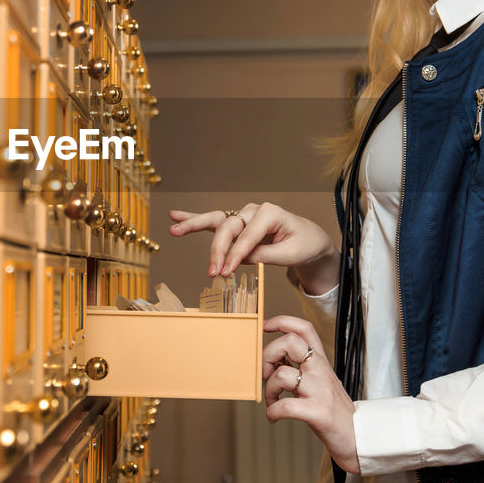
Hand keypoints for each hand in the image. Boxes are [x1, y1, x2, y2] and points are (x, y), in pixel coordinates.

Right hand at [167, 202, 337, 282]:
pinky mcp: (238, 224)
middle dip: (218, 250)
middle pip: (228, 228)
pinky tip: (176, 217)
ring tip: (174, 229)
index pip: (247, 236)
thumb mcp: (291, 253)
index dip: (236, 255)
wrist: (309, 239)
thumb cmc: (303, 244)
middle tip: (212, 272)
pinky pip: (214, 222)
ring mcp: (243, 215)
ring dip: (193, 224)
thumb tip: (242, 259)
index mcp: (270, 212)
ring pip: (215, 221)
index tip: (226, 272)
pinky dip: (195, 219)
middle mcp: (253, 210)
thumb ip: (265, 254)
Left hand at [262, 315, 359, 473]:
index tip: (265, 326)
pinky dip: (272, 411)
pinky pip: (285, 406)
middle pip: (290, 342)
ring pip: (282, 374)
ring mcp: (320, 391)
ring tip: (272, 400)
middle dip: (268, 353)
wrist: (358, 437)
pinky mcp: (318, 412)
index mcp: (321, 362)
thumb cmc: (334, 410)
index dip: (282, 321)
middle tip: (266, 372)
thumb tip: (274, 360)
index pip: (305, 328)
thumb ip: (301, 368)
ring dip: (269, 389)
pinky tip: (274, 416)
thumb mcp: (320, 382)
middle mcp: (321, 371)